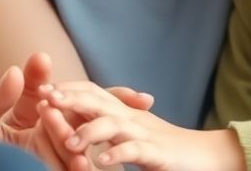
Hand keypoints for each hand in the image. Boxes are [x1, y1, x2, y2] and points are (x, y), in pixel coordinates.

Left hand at [0, 53, 155, 169]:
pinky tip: (82, 163)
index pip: (68, 97)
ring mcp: (53, 158)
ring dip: (86, 138)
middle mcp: (51, 135)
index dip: (87, 88)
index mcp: (37, 115)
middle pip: (85, 118)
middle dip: (111, 108)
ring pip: (80, 146)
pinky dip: (81, 168)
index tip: (97, 67)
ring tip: (82, 139)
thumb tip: (17, 69)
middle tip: (135, 99)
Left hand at [47, 81, 242, 170]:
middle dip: (71, 98)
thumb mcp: (132, 134)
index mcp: (123, 112)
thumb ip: (108, 128)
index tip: (41, 90)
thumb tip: (79, 124)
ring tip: (67, 141)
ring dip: (89, 131)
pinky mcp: (157, 154)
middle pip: (98, 100)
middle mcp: (132, 118)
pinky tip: (100, 162)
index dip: (68, 89)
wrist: (208, 156)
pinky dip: (117, 153)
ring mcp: (145, 135)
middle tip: (44, 98)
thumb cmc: (166, 149)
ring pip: (113, 124)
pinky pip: (135, 150)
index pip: (92, 92)